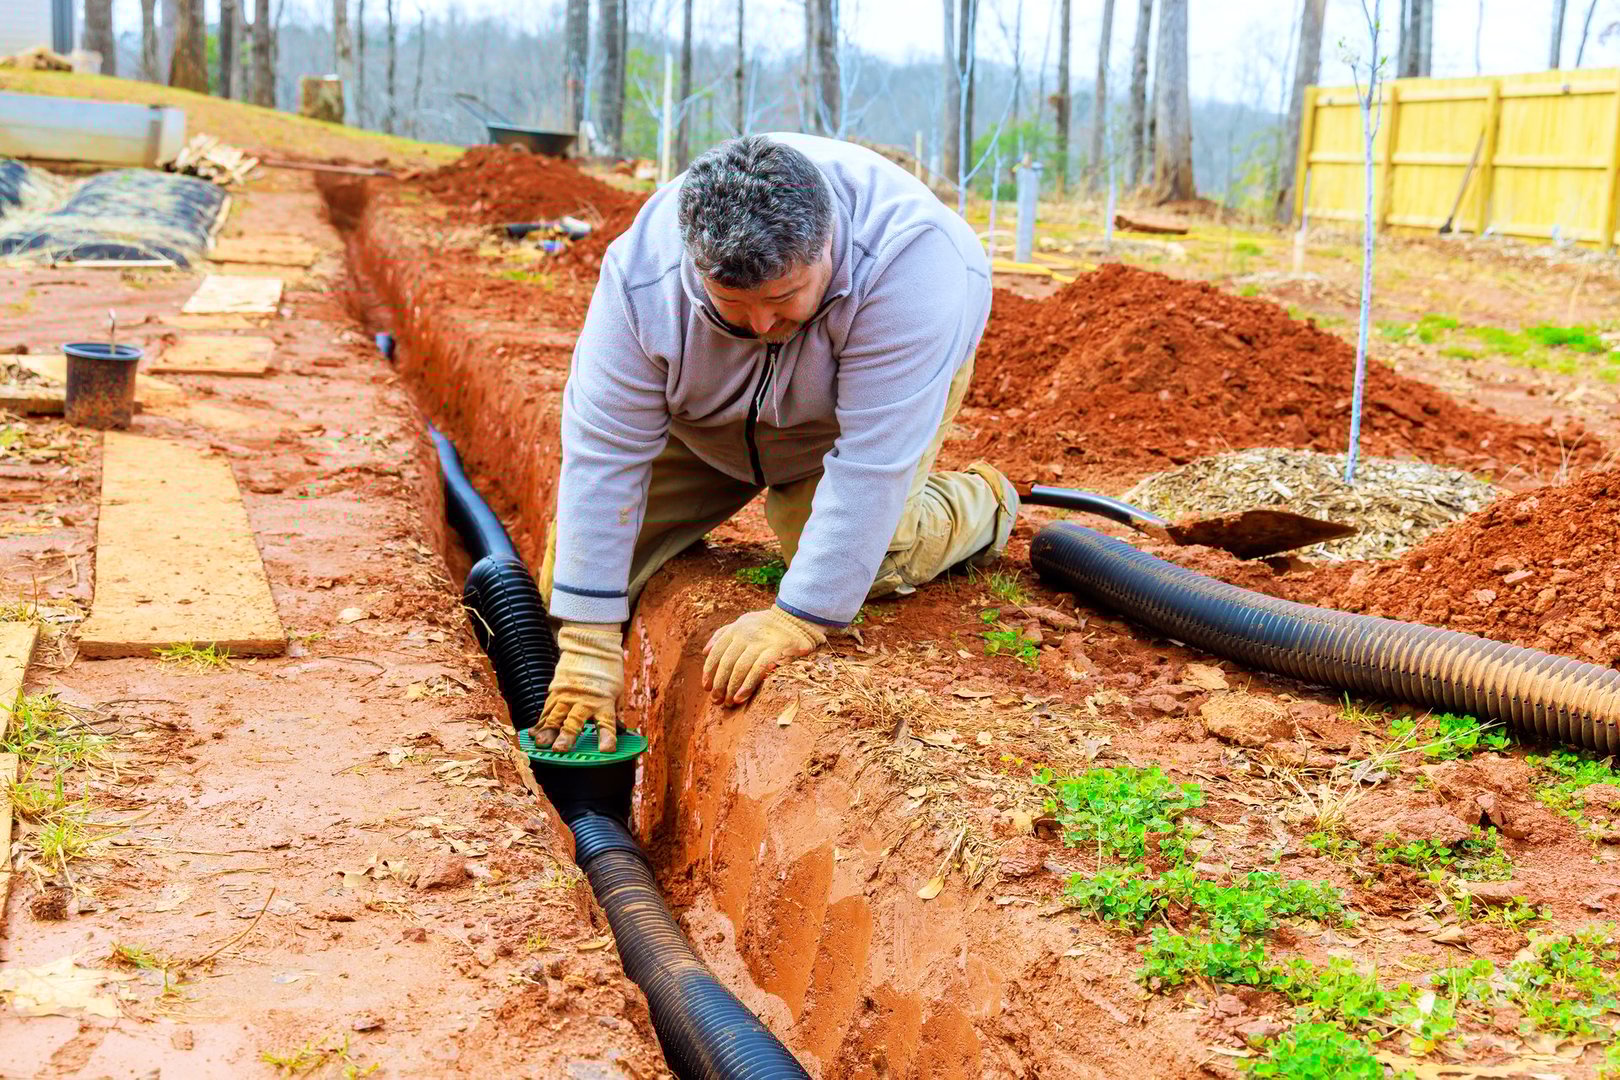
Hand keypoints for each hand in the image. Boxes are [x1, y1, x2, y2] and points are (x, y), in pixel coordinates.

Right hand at [535, 622, 623, 752]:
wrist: (591, 646)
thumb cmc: (607, 671)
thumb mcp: (616, 691)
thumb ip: (612, 710)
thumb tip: (615, 729)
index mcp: (604, 701)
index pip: (607, 723)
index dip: (606, 737)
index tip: (606, 750)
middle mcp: (584, 700)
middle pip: (574, 721)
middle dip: (567, 736)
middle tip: (560, 749)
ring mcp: (568, 696)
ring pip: (556, 716)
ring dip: (548, 731)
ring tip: (541, 743)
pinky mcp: (556, 692)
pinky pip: (547, 710)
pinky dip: (540, 722)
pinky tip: (533, 734)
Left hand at [702, 605, 825, 704]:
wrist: (797, 619)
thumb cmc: (767, 625)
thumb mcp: (743, 623)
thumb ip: (723, 634)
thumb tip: (705, 651)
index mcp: (736, 628)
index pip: (717, 652)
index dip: (709, 671)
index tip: (706, 687)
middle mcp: (746, 633)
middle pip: (727, 662)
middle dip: (719, 683)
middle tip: (716, 700)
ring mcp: (760, 641)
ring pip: (740, 667)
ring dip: (731, 687)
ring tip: (728, 702)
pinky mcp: (775, 649)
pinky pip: (757, 669)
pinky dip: (747, 685)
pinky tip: (740, 697)